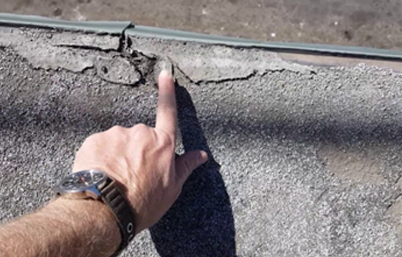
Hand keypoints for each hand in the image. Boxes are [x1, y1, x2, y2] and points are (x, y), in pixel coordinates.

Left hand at [72, 70, 207, 233]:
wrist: (105, 210)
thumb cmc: (142, 202)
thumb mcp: (172, 188)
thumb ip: (186, 166)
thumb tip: (202, 155)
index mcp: (162, 143)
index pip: (168, 112)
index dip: (167, 92)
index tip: (165, 75)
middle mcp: (140, 133)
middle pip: (140, 136)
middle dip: (136, 150)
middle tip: (132, 174)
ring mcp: (116, 134)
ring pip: (118, 140)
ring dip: (117, 154)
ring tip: (115, 178)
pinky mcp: (95, 140)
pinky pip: (100, 146)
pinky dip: (101, 157)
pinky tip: (101, 174)